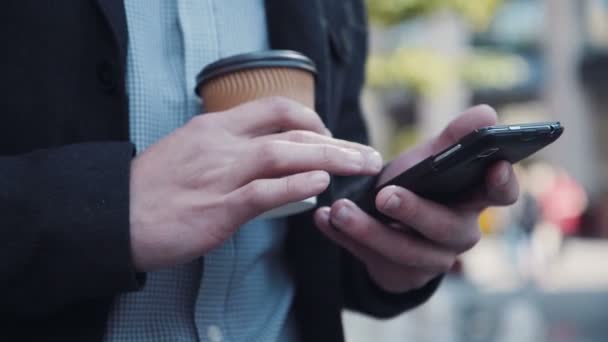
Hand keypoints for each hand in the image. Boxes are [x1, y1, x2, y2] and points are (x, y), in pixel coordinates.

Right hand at [130, 97, 382, 270]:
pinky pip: (263, 192)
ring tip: (361, 166)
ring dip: (330, 159)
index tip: (330, 135)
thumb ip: (229, 155)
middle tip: (368, 154)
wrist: (112, 215)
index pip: (273, 108)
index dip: (309, 119)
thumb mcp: (189, 155)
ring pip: (284, 156)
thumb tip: (269, 165)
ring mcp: (219, 176)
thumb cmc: (152, 189)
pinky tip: (320, 183)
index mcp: (214, 128)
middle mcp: (221, 145)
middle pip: (290, 132)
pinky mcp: (216, 210)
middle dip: (337, 142)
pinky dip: (295, 185)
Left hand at [314, 105, 518, 292]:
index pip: (501, 194)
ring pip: (401, 250)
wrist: (392, 225)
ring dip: (367, 230)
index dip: (502, 183)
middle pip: (443, 228)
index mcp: (473, 201)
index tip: (494, 166)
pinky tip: (324, 220)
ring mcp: (429, 259)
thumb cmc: (420, 186)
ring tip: (339, 210)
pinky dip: (343, 238)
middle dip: (414, 212)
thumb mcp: (431, 161)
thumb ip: (453, 139)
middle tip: (385, 194)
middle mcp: (458, 234)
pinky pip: (369, 258)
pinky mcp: (399, 273)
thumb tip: (487, 113)